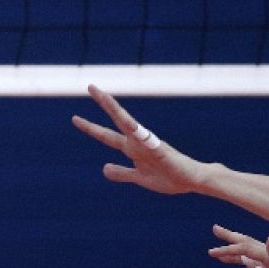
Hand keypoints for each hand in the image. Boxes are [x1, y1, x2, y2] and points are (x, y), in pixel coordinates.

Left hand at [71, 84, 208, 194]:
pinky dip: (138, 132)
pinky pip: (147, 139)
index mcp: (132, 148)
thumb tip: (104, 168)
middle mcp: (137, 142)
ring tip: (103, 95)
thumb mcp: (139, 177)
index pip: (107, 135)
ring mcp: (148, 143)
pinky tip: (128, 123)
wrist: (193, 181)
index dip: (91, 127)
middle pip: (116, 120)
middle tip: (90, 86)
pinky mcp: (161, 150)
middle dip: (104, 104)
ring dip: (115, 108)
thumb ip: (122, 172)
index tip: (75, 118)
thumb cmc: (169, 177)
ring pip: (128, 122)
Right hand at [210, 225, 268, 267]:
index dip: (228, 250)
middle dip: (230, 238)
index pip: (244, 249)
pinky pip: (261, 266)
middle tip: (215, 229)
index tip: (212, 252)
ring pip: (252, 256)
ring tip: (223, 253)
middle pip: (247, 245)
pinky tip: (250, 267)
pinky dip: (251, 264)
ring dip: (237, 253)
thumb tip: (268, 236)